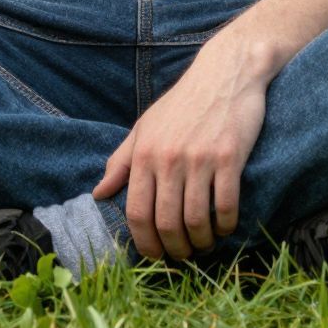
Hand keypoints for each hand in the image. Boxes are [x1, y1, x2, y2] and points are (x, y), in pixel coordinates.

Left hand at [91, 40, 268, 261]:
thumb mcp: (145, 126)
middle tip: (184, 255)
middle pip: (166, 223)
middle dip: (175, 250)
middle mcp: (168, 158)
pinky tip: (225, 226)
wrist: (226, 72)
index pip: (136, 213)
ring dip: (201, 243)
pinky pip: (225, 207)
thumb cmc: (183, 102)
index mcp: (144, 153)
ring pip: (196, 221)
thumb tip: (98, 193)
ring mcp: (199, 159)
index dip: (145, 243)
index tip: (155, 255)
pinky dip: (225, 226)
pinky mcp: (229, 157)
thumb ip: (121, 161)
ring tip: (205, 244)